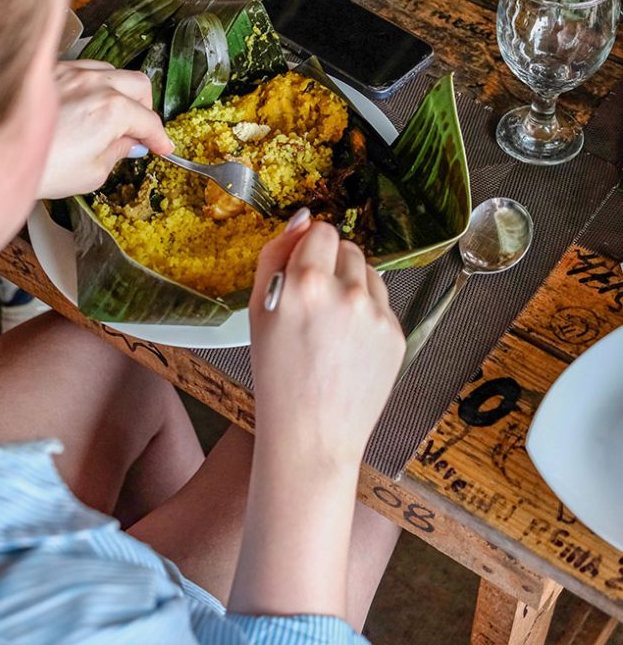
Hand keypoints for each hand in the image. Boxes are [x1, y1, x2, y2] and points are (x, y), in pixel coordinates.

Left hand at [39, 60, 173, 198]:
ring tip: (112, 115)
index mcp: (113, 110)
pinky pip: (85, 69)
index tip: (163, 146)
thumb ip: (117, 152)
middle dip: (145, 108)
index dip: (160, 138)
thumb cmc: (42, 167)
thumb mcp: (93, 172)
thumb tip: (129, 144)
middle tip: (139, 130)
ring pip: (113, 72)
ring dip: (120, 92)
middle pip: (139, 85)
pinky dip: (94, 84)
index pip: (149, 121)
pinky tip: (86, 102)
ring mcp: (72, 73)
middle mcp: (95, 83)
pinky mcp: (52, 73)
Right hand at [249, 218, 404, 471]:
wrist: (311, 436)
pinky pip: (382, 303)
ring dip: (352, 284)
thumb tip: (302, 219)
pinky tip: (348, 343)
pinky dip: (367, 313)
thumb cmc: (276, 376)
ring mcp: (377, 315)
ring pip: (369, 272)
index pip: (322, 230)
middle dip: (331, 264)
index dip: (309, 248)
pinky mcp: (397, 335)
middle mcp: (347, 292)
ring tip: (332, 324)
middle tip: (314, 301)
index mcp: (306, 283)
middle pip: (348, 247)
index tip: (302, 270)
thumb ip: (274, 255)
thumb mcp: (258, 310)